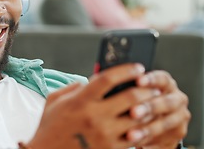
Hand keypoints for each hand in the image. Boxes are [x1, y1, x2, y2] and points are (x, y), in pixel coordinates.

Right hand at [26, 64, 162, 148]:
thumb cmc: (50, 127)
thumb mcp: (54, 101)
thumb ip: (72, 87)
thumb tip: (89, 80)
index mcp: (80, 101)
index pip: (108, 78)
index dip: (127, 70)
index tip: (138, 67)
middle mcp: (94, 117)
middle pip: (130, 96)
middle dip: (146, 89)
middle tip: (152, 85)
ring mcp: (104, 135)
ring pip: (138, 117)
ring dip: (149, 108)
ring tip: (153, 102)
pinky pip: (135, 137)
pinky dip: (143, 127)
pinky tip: (144, 122)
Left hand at [127, 70, 190, 148]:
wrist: (155, 124)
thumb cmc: (142, 102)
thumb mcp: (139, 93)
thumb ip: (132, 89)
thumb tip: (113, 84)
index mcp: (168, 85)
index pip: (162, 78)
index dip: (151, 79)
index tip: (138, 81)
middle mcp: (178, 99)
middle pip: (167, 102)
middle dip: (150, 107)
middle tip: (133, 112)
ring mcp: (180, 118)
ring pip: (166, 123)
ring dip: (148, 129)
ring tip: (131, 135)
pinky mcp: (177, 134)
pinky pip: (164, 140)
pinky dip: (150, 143)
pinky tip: (138, 145)